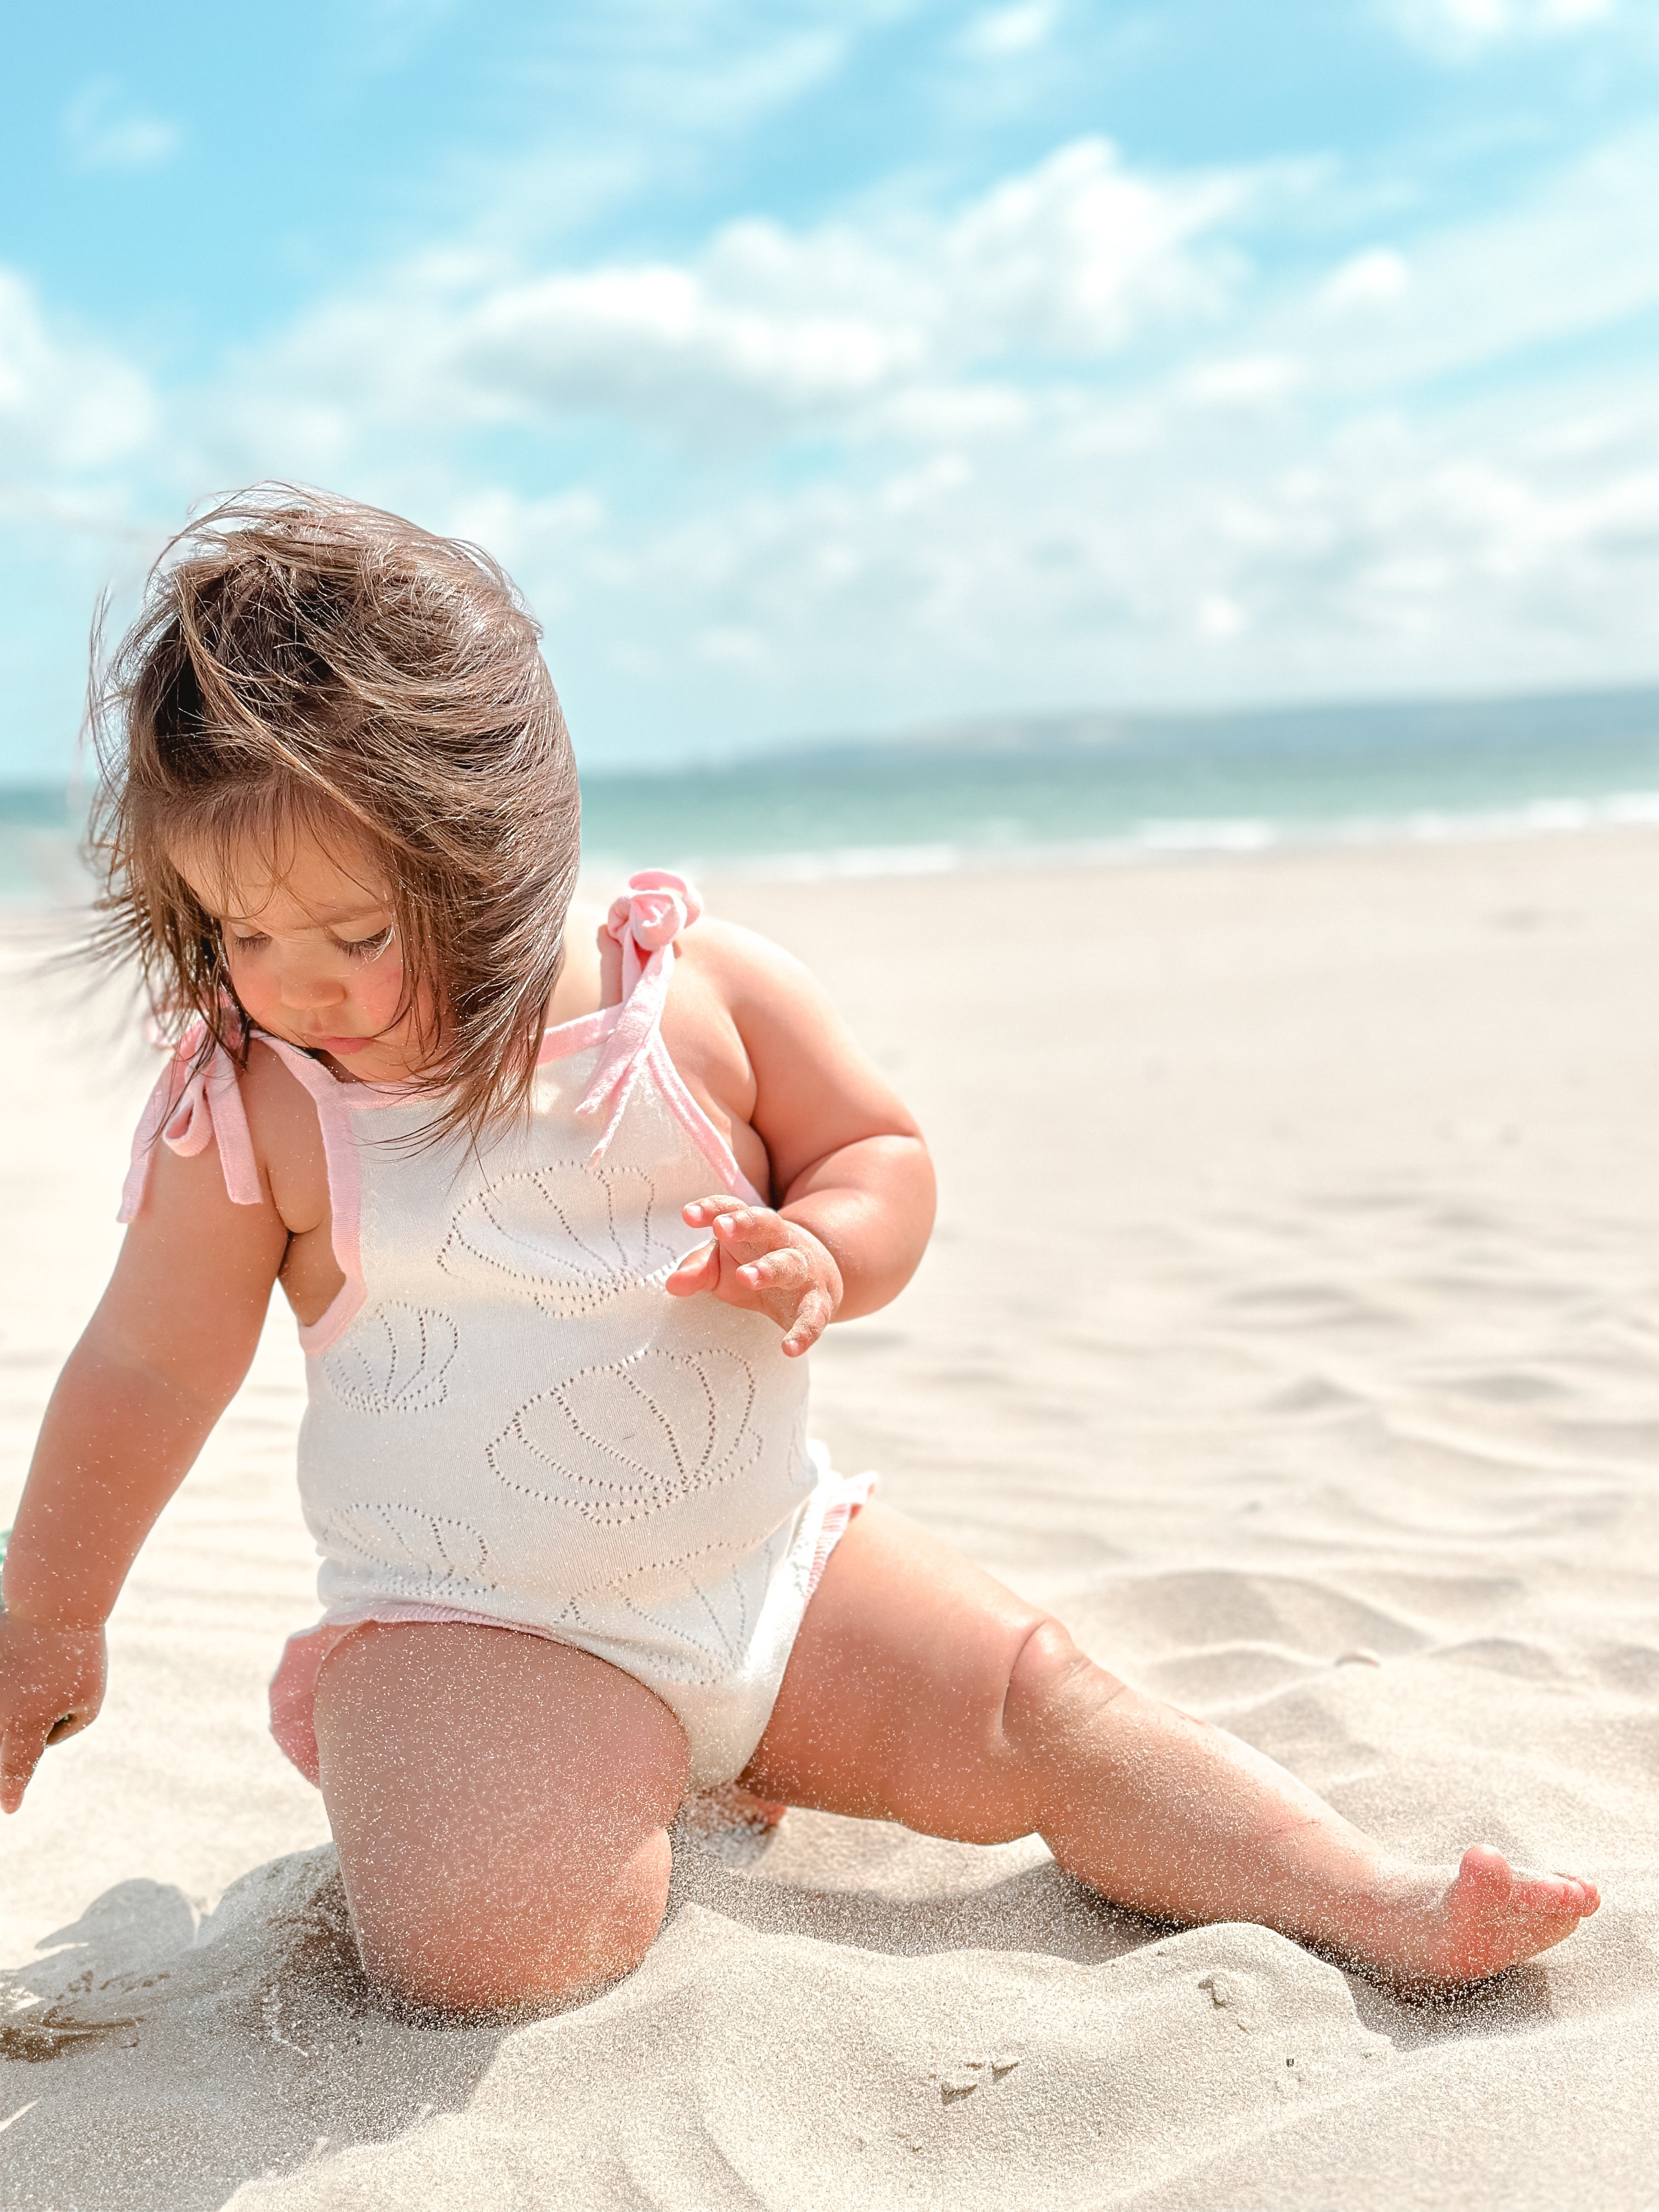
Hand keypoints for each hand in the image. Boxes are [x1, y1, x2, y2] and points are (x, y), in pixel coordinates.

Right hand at [0, 1612, 105, 1813]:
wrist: (51, 1602)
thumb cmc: (77, 1653)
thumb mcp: (89, 1698)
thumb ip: (66, 1726)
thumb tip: (43, 1731)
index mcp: (22, 1729)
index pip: (15, 1771)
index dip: (12, 1790)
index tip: (10, 1808)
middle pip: (9, 1740)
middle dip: (29, 1729)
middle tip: (46, 1692)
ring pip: (8, 1714)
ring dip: (22, 1702)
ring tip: (40, 1672)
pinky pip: (6, 1686)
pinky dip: (14, 1678)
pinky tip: (24, 1659)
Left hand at [666, 1197, 842, 1356]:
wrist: (817, 1274)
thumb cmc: (755, 1264)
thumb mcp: (723, 1265)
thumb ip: (698, 1270)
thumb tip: (672, 1284)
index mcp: (752, 1228)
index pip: (731, 1208)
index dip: (711, 1209)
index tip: (688, 1215)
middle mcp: (780, 1242)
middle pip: (765, 1223)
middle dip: (744, 1224)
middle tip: (720, 1228)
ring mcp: (801, 1270)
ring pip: (788, 1264)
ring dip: (768, 1269)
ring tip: (746, 1277)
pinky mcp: (817, 1302)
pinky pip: (813, 1316)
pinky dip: (804, 1332)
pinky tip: (790, 1348)